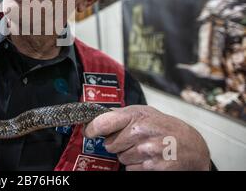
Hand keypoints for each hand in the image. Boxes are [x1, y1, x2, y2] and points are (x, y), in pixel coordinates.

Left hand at [84, 105, 210, 170]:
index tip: (89, 132)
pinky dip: (136, 166)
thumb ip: (121, 115)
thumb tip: (97, 117)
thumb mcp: (144, 112)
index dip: (92, 129)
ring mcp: (147, 150)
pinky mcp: (152, 167)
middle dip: (117, 144)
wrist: (192, 145)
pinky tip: (148, 158)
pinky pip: (130, 170)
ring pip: (120, 158)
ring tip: (144, 148)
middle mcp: (140, 132)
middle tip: (131, 140)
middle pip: (110, 144)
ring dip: (128, 155)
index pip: (103, 122)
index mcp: (136, 116)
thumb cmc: (165, 127)